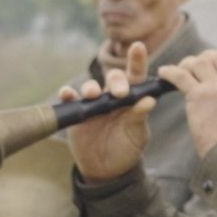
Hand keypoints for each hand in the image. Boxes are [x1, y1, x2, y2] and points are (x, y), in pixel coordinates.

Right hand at [61, 42, 153, 180]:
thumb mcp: (137, 135)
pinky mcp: (77, 113)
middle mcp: (112, 97)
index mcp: (132, 99)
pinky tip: (67, 93)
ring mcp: (93, 104)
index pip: (136, 76)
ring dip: (90, 87)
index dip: (137, 60)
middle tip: (120, 93)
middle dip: (116, 80)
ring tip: (92, 94)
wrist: (107, 170)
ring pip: (90, 86)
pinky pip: (70, 99)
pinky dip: (67, 94)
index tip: (138, 46)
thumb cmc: (127, 149)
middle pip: (113, 79)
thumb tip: (149, 101)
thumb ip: (139, 117)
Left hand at [162, 47, 216, 155]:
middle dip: (205, 57)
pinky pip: (181, 75)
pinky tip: (163, 72)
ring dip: (188, 64)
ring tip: (182, 70)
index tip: (216, 57)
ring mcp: (216, 87)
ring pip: (199, 62)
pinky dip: (170, 71)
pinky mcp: (198, 96)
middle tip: (196, 66)